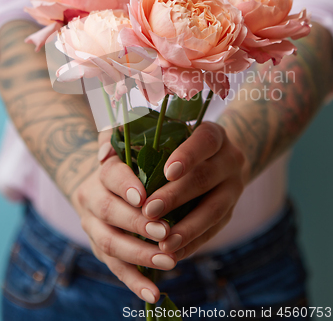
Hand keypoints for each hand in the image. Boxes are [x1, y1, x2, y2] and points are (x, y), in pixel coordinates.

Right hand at [70, 130, 177, 303]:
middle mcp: (92, 199)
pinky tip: (153, 295)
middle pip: (109, 212)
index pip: (110, 175)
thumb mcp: (131, 145)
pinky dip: (134, 283)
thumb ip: (121, 137)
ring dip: (139, 254)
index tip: (144, 197)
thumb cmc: (132, 163)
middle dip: (137, 224)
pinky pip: (117, 269)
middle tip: (164, 232)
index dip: (125, 185)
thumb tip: (104, 151)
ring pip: (111, 244)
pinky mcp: (102, 250)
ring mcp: (94, 228)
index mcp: (102, 173)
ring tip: (168, 262)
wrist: (107, 186)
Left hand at [141, 122, 248, 258]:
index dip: (188, 156)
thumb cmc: (177, 142)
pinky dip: (193, 243)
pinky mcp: (230, 212)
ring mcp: (233, 187)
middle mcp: (229, 159)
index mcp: (214, 135)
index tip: (167, 171)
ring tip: (163, 242)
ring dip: (188, 228)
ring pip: (214, 210)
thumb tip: (103, 155)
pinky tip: (174, 252)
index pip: (205, 141)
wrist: (217, 158)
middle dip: (176, 197)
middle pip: (205, 178)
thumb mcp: (165, 130)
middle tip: (149, 211)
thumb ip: (133, 135)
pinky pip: (214, 230)